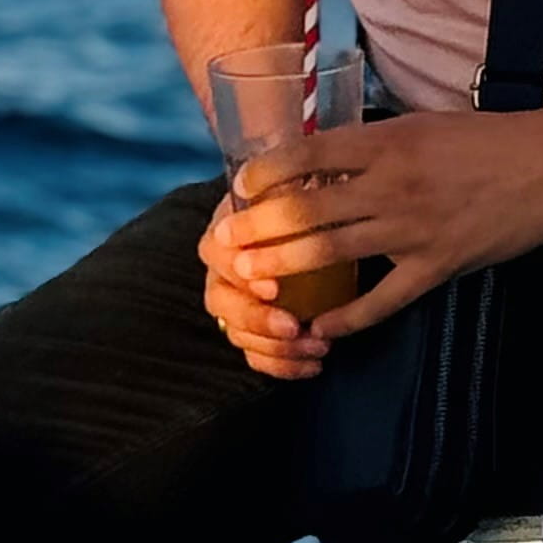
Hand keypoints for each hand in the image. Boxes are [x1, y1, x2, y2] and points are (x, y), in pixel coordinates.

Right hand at [198, 190, 333, 378]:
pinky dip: (282, 366)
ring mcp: (236, 302)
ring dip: (276, 348)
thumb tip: (281, 175)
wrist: (327, 217)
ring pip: (237, 334)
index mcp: (228, 226)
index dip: (238, 272)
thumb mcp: (304, 183)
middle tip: (294, 327)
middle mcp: (224, 267)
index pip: (215, 252)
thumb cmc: (315, 196)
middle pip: (220, 301)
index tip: (274, 287)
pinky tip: (314, 365)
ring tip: (319, 347)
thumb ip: (289, 188)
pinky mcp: (255, 329)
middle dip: (256, 319)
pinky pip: (256, 355)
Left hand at [216, 106, 542, 340]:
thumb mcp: (423, 124)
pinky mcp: (441, 265)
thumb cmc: (489, 137)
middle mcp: (393, 184)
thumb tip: (324, 158)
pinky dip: (348, 318)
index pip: (309, 156)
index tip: (237, 187)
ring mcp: (415, 229)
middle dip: (258, 230)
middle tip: (222, 247)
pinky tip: (320, 329)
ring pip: (333, 253)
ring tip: (252, 283)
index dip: (266, 173)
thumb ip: (376, 144)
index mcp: (387, 142)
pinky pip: (384, 300)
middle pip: (308, 209)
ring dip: (286, 270)